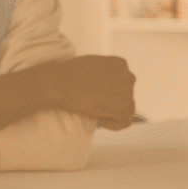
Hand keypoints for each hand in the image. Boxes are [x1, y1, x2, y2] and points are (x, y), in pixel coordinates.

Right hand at [20, 56, 135, 130]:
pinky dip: (112, 124)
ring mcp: (126, 93)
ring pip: (127, 110)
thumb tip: (107, 86)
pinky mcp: (121, 108)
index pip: (125, 83)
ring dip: (112, 113)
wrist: (59, 83)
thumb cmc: (69, 74)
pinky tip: (98, 119)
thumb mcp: (92, 64)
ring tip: (95, 111)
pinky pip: (124, 122)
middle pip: (128, 97)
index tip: (98, 95)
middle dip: (113, 103)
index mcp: (120, 64)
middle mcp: (127, 77)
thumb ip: (106, 72)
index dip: (112, 92)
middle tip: (95, 104)